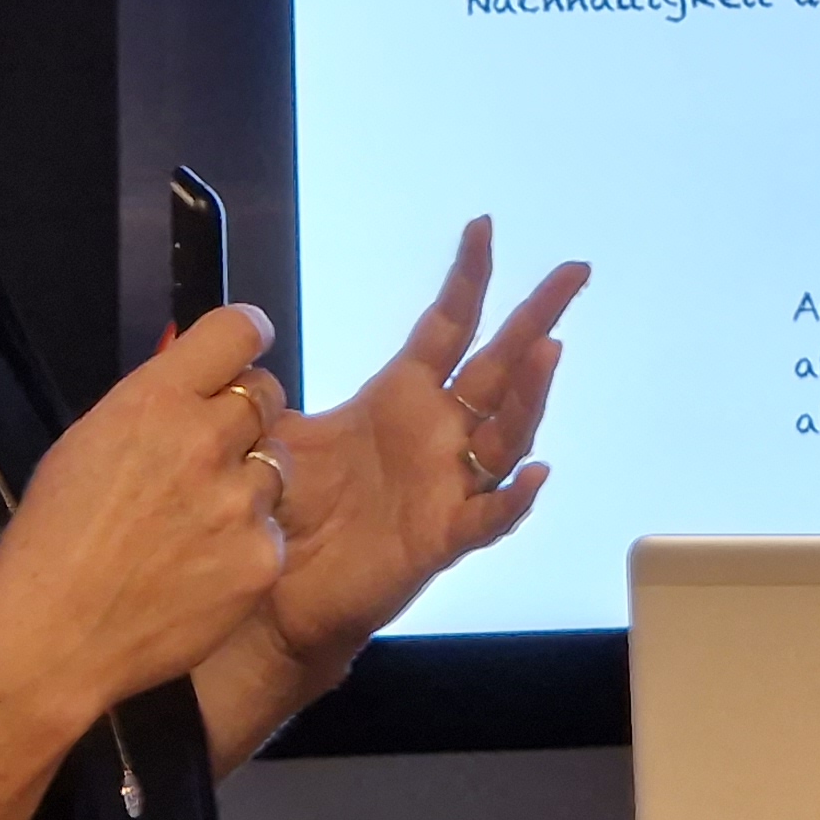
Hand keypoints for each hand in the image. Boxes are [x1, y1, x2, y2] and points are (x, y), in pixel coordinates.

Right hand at [0, 304, 290, 725]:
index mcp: (155, 401)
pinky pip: (272, 531)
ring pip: (277, 465)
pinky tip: (202, 571)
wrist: (53, 638)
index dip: (245, 338)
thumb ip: (149, 408)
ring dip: (249, 483)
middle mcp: (207, 439)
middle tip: (212, 453)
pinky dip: (246, 545)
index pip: (238, 329)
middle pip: (267, 394)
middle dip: (245, 416)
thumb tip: (193, 384)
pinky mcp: (263, 557)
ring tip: (198, 523)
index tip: (242, 353)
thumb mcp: (86, 444)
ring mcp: (241, 501)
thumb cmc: (52, 541)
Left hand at [256, 219, 585, 678]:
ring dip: (530, 396)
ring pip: (506, 433)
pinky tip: (533, 474)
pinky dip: (514, 498)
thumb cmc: (292, 512)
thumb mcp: (279, 436)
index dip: (466, 279)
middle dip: (536, 317)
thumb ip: (269, 392)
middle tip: (574, 271)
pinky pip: (489, 517)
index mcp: (402, 397)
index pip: (446, 326)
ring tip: (547, 353)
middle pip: (499, 366)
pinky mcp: (442, 537)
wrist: (283, 592)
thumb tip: (245, 346)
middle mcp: (438, 433)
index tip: (483, 227)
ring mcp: (448, 484)